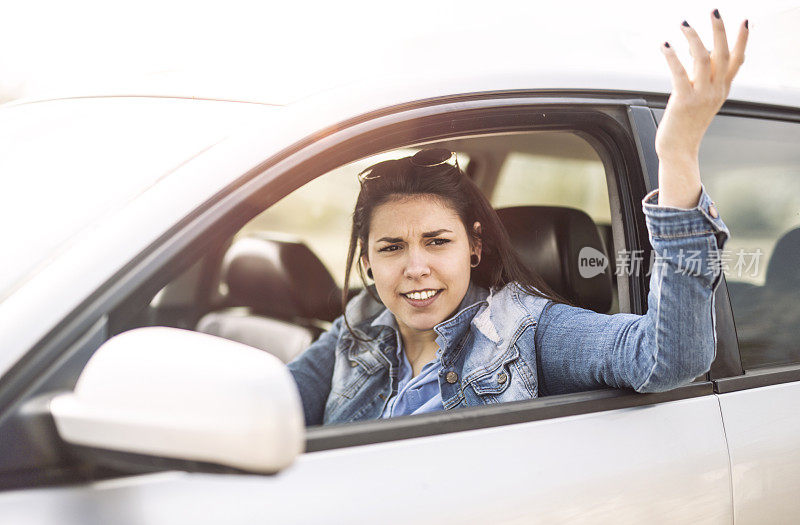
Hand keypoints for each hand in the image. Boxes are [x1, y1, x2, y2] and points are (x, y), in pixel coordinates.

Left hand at [655, 10, 748, 207]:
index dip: (741, 40)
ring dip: (693, 38)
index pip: (736, 61)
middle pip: (723, 54)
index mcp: (722, 90)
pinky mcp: (683, 101)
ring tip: (684, 24)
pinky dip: (672, 56)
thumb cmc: (685, 126)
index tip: (744, 21)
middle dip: (719, 30)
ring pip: (702, 58)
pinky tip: (666, 45)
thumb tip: (697, 54)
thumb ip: (703, 80)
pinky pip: (679, 72)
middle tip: (714, 10)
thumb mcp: (701, 101)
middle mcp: (715, 91)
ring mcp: (701, 96)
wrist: (678, 151)